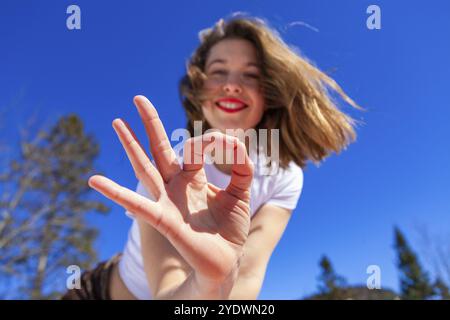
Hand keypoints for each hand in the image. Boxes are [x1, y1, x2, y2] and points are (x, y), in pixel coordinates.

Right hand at [88, 95, 253, 285]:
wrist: (226, 259)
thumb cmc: (230, 226)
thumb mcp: (240, 190)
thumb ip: (241, 166)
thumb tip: (234, 142)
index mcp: (192, 177)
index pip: (194, 148)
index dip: (211, 141)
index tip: (229, 144)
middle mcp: (175, 185)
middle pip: (159, 149)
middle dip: (150, 124)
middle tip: (138, 98)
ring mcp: (166, 200)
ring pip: (145, 168)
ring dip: (131, 145)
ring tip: (117, 121)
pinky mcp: (163, 219)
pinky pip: (136, 204)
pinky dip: (115, 193)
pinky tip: (94, 180)